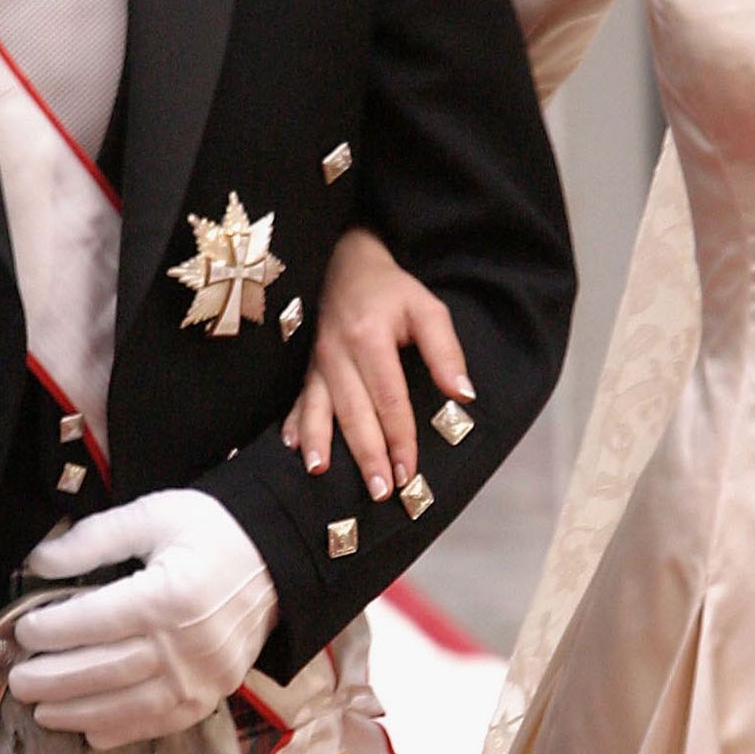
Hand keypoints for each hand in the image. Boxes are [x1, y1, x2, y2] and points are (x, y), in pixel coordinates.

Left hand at [9, 491, 277, 749]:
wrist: (277, 555)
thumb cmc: (212, 530)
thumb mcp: (153, 515)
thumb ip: (94, 538)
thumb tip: (40, 561)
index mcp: (170, 594)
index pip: (95, 622)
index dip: (52, 631)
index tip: (23, 631)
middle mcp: (189, 642)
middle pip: (105, 671)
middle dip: (53, 680)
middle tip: (18, 680)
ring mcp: (204, 675)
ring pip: (128, 706)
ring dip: (78, 713)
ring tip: (42, 711)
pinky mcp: (214, 693)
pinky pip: (162, 722)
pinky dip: (123, 730)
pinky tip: (90, 730)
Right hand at [282, 227, 471, 499]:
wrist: (347, 262)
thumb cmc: (392, 291)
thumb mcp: (427, 309)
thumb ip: (445, 351)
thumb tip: (463, 394)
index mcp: (370, 338)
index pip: (389, 398)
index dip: (400, 437)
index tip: (410, 471)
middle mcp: (338, 352)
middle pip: (354, 412)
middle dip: (366, 454)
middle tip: (380, 491)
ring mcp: (318, 362)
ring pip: (319, 409)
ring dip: (322, 444)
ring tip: (321, 474)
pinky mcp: (307, 367)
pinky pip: (296, 399)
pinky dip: (293, 424)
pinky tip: (291, 447)